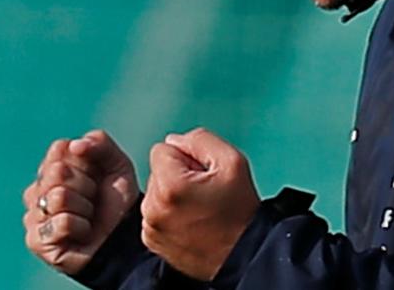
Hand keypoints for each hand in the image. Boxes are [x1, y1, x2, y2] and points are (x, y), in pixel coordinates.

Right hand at [22, 129, 140, 273]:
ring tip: (88, 216)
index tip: (96, 176)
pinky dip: (82, 227)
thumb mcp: (116, 164)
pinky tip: (83, 232)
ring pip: (59, 196)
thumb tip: (74, 145)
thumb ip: (99, 143)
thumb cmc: (116, 200)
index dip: (87, 162)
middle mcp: (37, 190)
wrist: (124, 237)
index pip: (60, 149)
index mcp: (52, 167)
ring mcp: (33, 215)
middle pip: (57, 171)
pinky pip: (62, 222)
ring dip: (85, 208)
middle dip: (87, 185)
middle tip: (93, 199)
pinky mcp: (36, 240)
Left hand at [141, 127, 261, 279]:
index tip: (204, 175)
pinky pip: (154, 213)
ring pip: (155, 192)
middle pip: (157, 170)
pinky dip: (169, 213)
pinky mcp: (152, 241)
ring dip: (172, 194)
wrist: (242, 254)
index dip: (187, 157)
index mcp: (170, 185)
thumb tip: (174, 141)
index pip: (162, 149)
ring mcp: (150, 227)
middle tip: (204, 192)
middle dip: (177, 175)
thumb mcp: (232, 161)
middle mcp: (153, 208)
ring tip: (200, 208)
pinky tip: (191, 221)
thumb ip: (200, 139)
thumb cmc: (240, 210)